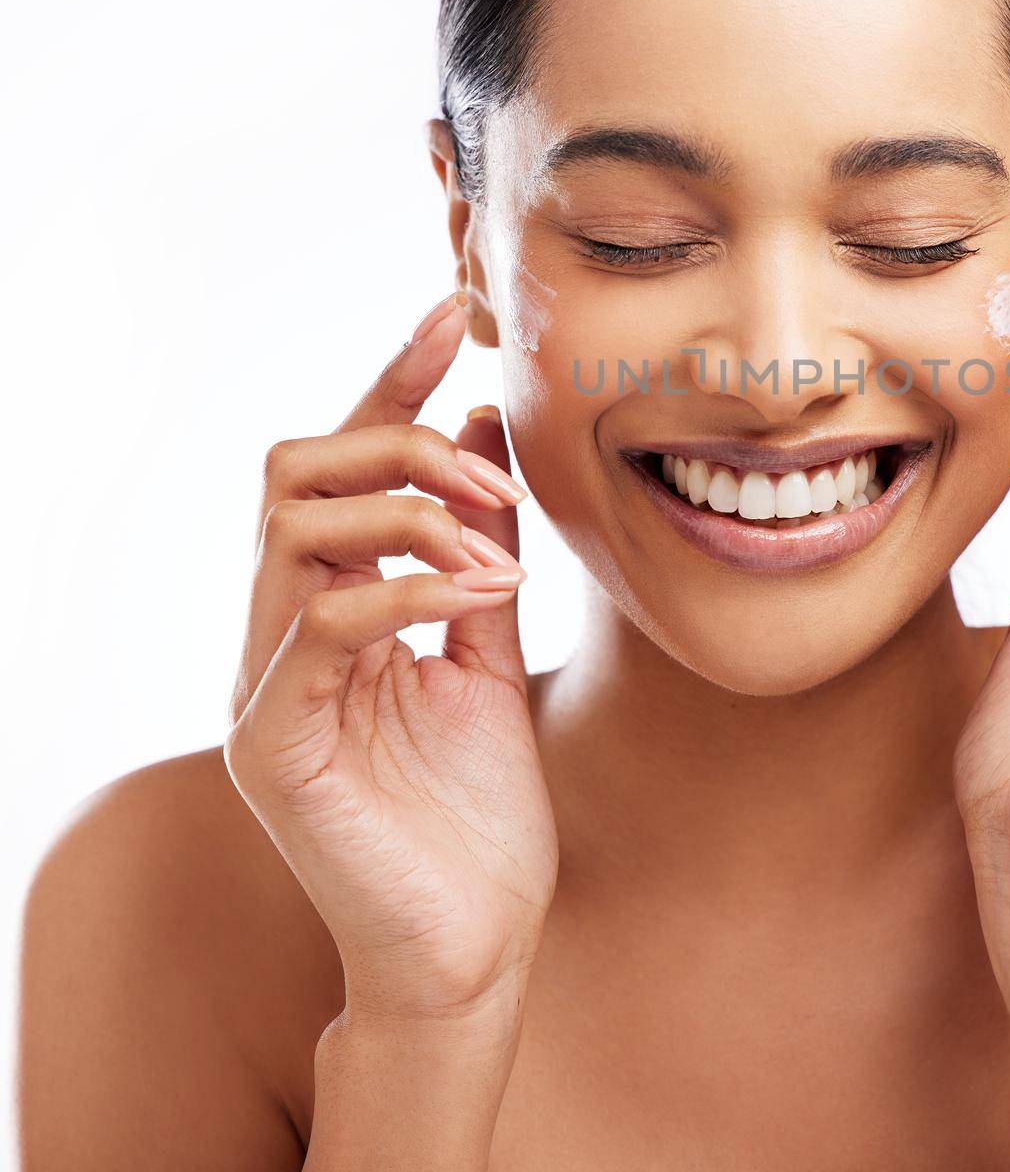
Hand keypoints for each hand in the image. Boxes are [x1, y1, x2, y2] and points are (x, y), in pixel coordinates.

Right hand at [224, 292, 558, 1025]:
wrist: (474, 940)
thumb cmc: (479, 806)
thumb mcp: (490, 645)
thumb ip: (479, 544)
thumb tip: (483, 426)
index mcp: (331, 605)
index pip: (340, 465)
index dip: (387, 380)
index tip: (450, 313)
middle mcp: (280, 634)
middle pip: (293, 473)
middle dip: (399, 449)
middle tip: (495, 491)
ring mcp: (266, 687)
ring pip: (297, 531)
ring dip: (413, 516)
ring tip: (500, 555)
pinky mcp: (273, 743)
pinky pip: (323, 623)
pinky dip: (410, 589)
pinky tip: (481, 601)